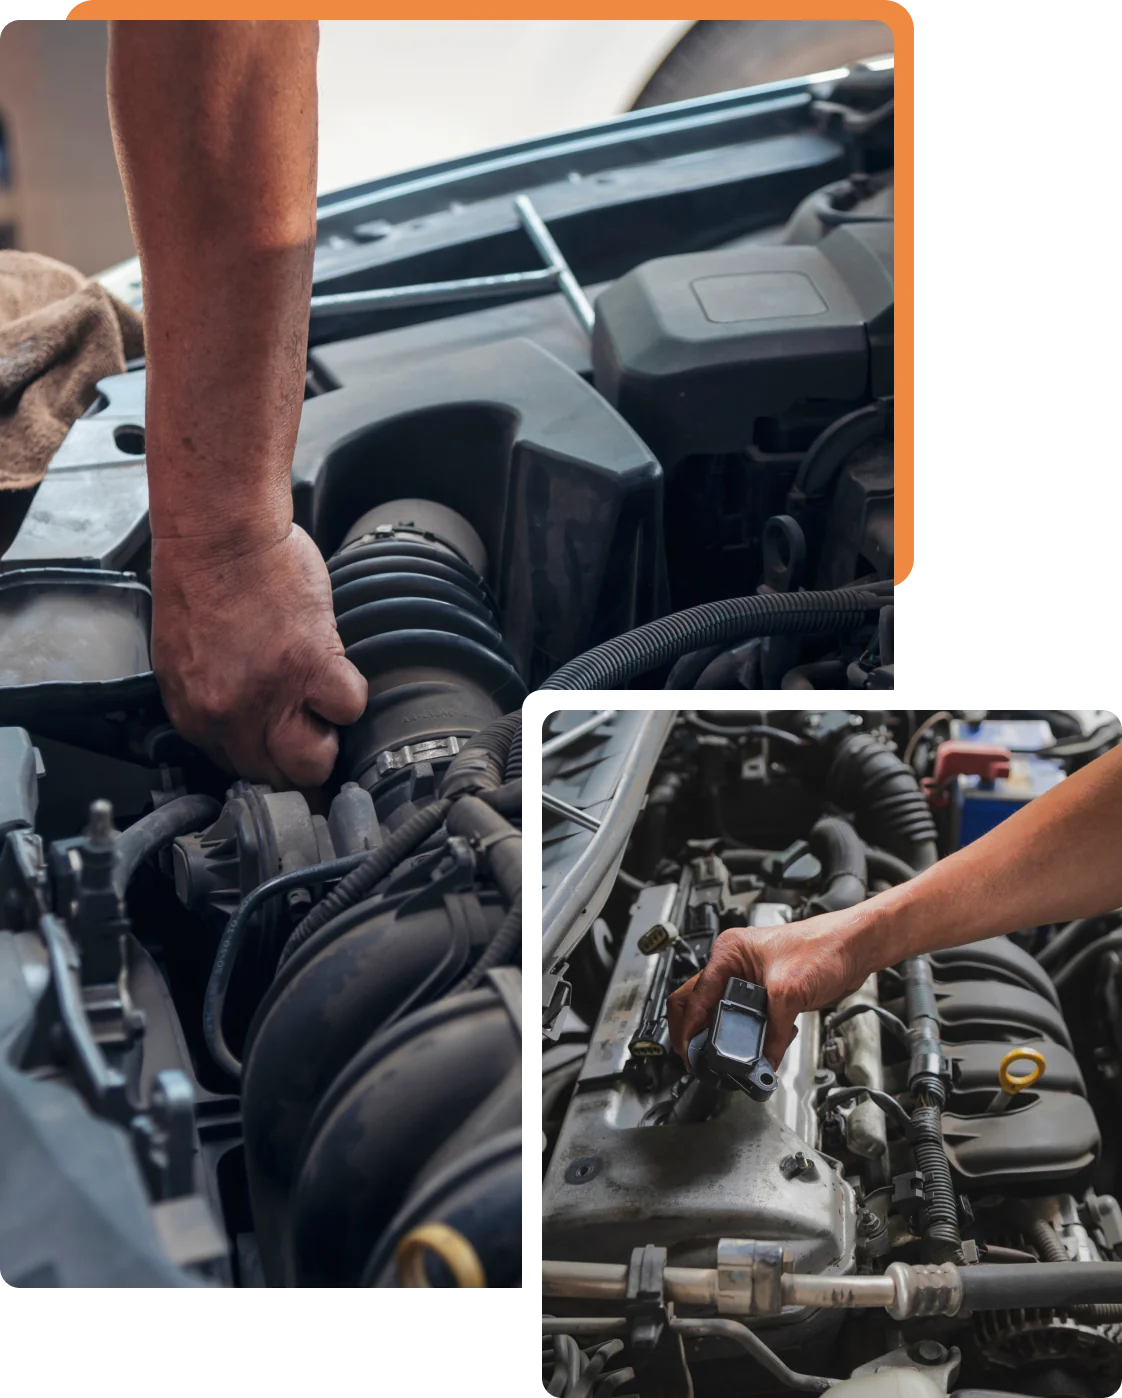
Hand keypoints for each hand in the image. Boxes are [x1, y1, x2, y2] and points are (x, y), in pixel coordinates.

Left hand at [151, 523, 367, 786]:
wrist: (219, 532)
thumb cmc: (203, 578)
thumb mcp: (183, 656)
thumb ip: (210, 699)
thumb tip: (243, 726)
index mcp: (195, 713)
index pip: (239, 771)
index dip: (267, 760)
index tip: (283, 748)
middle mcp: (229, 714)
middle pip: (278, 780)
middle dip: (297, 762)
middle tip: (308, 731)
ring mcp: (271, 694)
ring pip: (315, 761)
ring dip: (326, 737)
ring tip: (321, 705)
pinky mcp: (311, 665)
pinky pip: (349, 708)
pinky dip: (350, 694)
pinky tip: (336, 670)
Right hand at [666, 909, 876, 1068]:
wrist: (855, 947)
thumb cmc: (826, 947)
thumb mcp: (790, 991)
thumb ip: (773, 1031)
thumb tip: (763, 1061)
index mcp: (729, 953)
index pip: (695, 995)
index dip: (688, 1029)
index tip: (690, 1056)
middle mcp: (734, 965)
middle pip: (698, 1003)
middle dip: (694, 1033)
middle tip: (696, 1061)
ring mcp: (748, 979)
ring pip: (721, 1014)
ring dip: (721, 1037)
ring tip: (723, 1060)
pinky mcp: (765, 994)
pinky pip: (744, 1020)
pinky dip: (745, 1036)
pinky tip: (753, 1049)